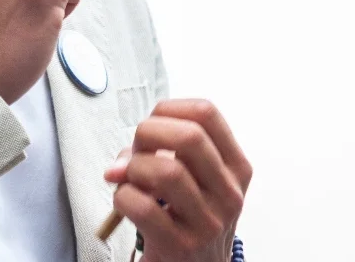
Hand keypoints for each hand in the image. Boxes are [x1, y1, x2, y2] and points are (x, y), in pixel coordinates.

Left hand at [103, 99, 252, 261]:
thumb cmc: (188, 217)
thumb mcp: (194, 182)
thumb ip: (160, 155)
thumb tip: (120, 164)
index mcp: (235, 168)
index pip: (207, 113)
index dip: (169, 109)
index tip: (154, 124)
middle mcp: (228, 193)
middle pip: (189, 136)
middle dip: (148, 134)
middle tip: (138, 152)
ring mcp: (208, 222)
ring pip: (166, 170)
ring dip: (134, 169)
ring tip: (130, 180)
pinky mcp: (181, 246)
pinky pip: (141, 206)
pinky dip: (122, 197)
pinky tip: (126, 203)